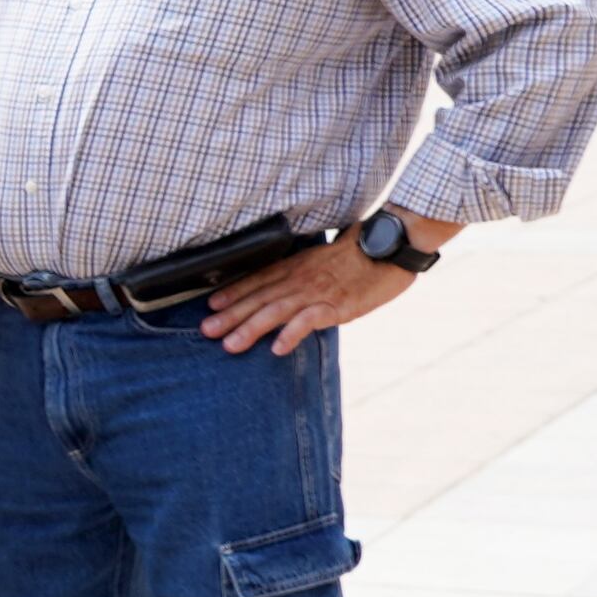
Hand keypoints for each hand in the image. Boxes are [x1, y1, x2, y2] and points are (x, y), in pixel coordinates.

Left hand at [204, 235, 417, 357]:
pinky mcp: (337, 305)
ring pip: (276, 311)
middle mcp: (300, 279)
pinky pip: (309, 320)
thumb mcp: (322, 260)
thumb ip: (301, 272)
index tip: (210, 305)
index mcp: (296, 267)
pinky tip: (277, 349)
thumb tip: (281, 286)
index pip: (257, 280)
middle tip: (206, 330)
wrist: (391, 247)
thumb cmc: (359, 255)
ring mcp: (317, 292)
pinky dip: (292, 334)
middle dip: (230, 315)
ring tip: (230, 345)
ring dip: (251, 328)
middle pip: (259, 298)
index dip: (233, 292)